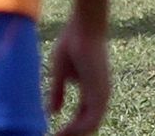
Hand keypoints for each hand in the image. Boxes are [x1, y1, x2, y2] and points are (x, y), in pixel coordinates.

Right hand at [47, 15, 111, 135]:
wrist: (83, 28)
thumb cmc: (72, 43)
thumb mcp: (60, 73)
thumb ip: (58, 93)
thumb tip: (52, 112)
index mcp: (93, 93)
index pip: (83, 118)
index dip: (69, 128)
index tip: (52, 133)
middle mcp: (100, 97)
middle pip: (87, 126)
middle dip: (71, 134)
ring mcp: (102, 96)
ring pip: (90, 126)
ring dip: (73, 134)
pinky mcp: (100, 93)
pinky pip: (90, 120)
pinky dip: (76, 129)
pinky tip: (62, 132)